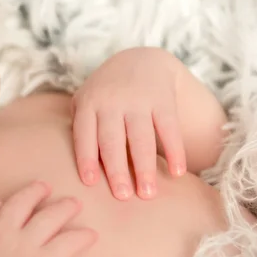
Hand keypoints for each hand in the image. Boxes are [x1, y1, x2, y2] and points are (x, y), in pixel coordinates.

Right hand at [0, 181, 95, 256]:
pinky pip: (68, 242)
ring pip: (49, 216)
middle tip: (45, 187)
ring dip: (63, 207)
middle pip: (21, 202)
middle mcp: (2, 232)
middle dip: (35, 192)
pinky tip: (91, 235)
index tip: (3, 204)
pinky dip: (81, 237)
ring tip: (74, 203)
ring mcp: (24, 245)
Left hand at [72, 47, 186, 199]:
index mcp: (89, 103)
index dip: (86, 157)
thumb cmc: (105, 92)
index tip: (90, 183)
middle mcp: (112, 101)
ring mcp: (138, 99)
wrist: (140, 60)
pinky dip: (175, 150)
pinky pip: (169, 128)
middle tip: (122, 197)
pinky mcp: (163, 100)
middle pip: (113, 139)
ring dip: (145, 167)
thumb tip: (78, 166)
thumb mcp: (86, 100)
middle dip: (117, 169)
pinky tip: (178, 172)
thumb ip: (80, 127)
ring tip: (148, 193)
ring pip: (141, 137)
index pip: (85, 134)